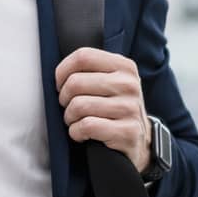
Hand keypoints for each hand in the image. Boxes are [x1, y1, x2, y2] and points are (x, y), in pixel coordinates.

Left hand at [55, 46, 149, 172]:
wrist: (138, 140)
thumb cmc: (115, 108)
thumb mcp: (110, 81)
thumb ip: (90, 70)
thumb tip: (59, 71)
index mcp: (124, 66)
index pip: (83, 56)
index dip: (63, 71)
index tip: (61, 84)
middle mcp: (129, 84)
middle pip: (75, 82)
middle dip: (64, 98)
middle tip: (69, 107)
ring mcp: (129, 108)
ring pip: (79, 105)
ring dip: (69, 117)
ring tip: (76, 121)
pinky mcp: (127, 131)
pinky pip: (87, 126)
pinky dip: (76, 132)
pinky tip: (82, 134)